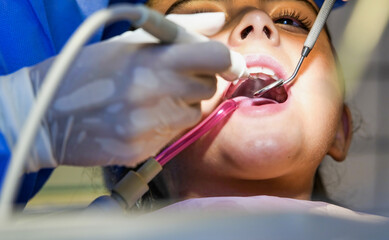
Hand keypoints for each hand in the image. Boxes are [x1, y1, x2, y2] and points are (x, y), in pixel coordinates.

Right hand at [23, 13, 228, 170]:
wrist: (47, 113)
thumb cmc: (87, 70)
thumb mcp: (127, 42)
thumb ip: (179, 30)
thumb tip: (217, 22)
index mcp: (152, 61)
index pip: (215, 58)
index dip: (225, 60)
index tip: (223, 63)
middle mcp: (153, 95)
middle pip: (208, 89)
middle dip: (195, 82)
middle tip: (169, 77)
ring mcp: (148, 127)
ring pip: (192, 114)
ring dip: (179, 106)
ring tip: (148, 99)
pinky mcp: (141, 150)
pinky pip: (172, 136)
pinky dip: (163, 126)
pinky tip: (137, 118)